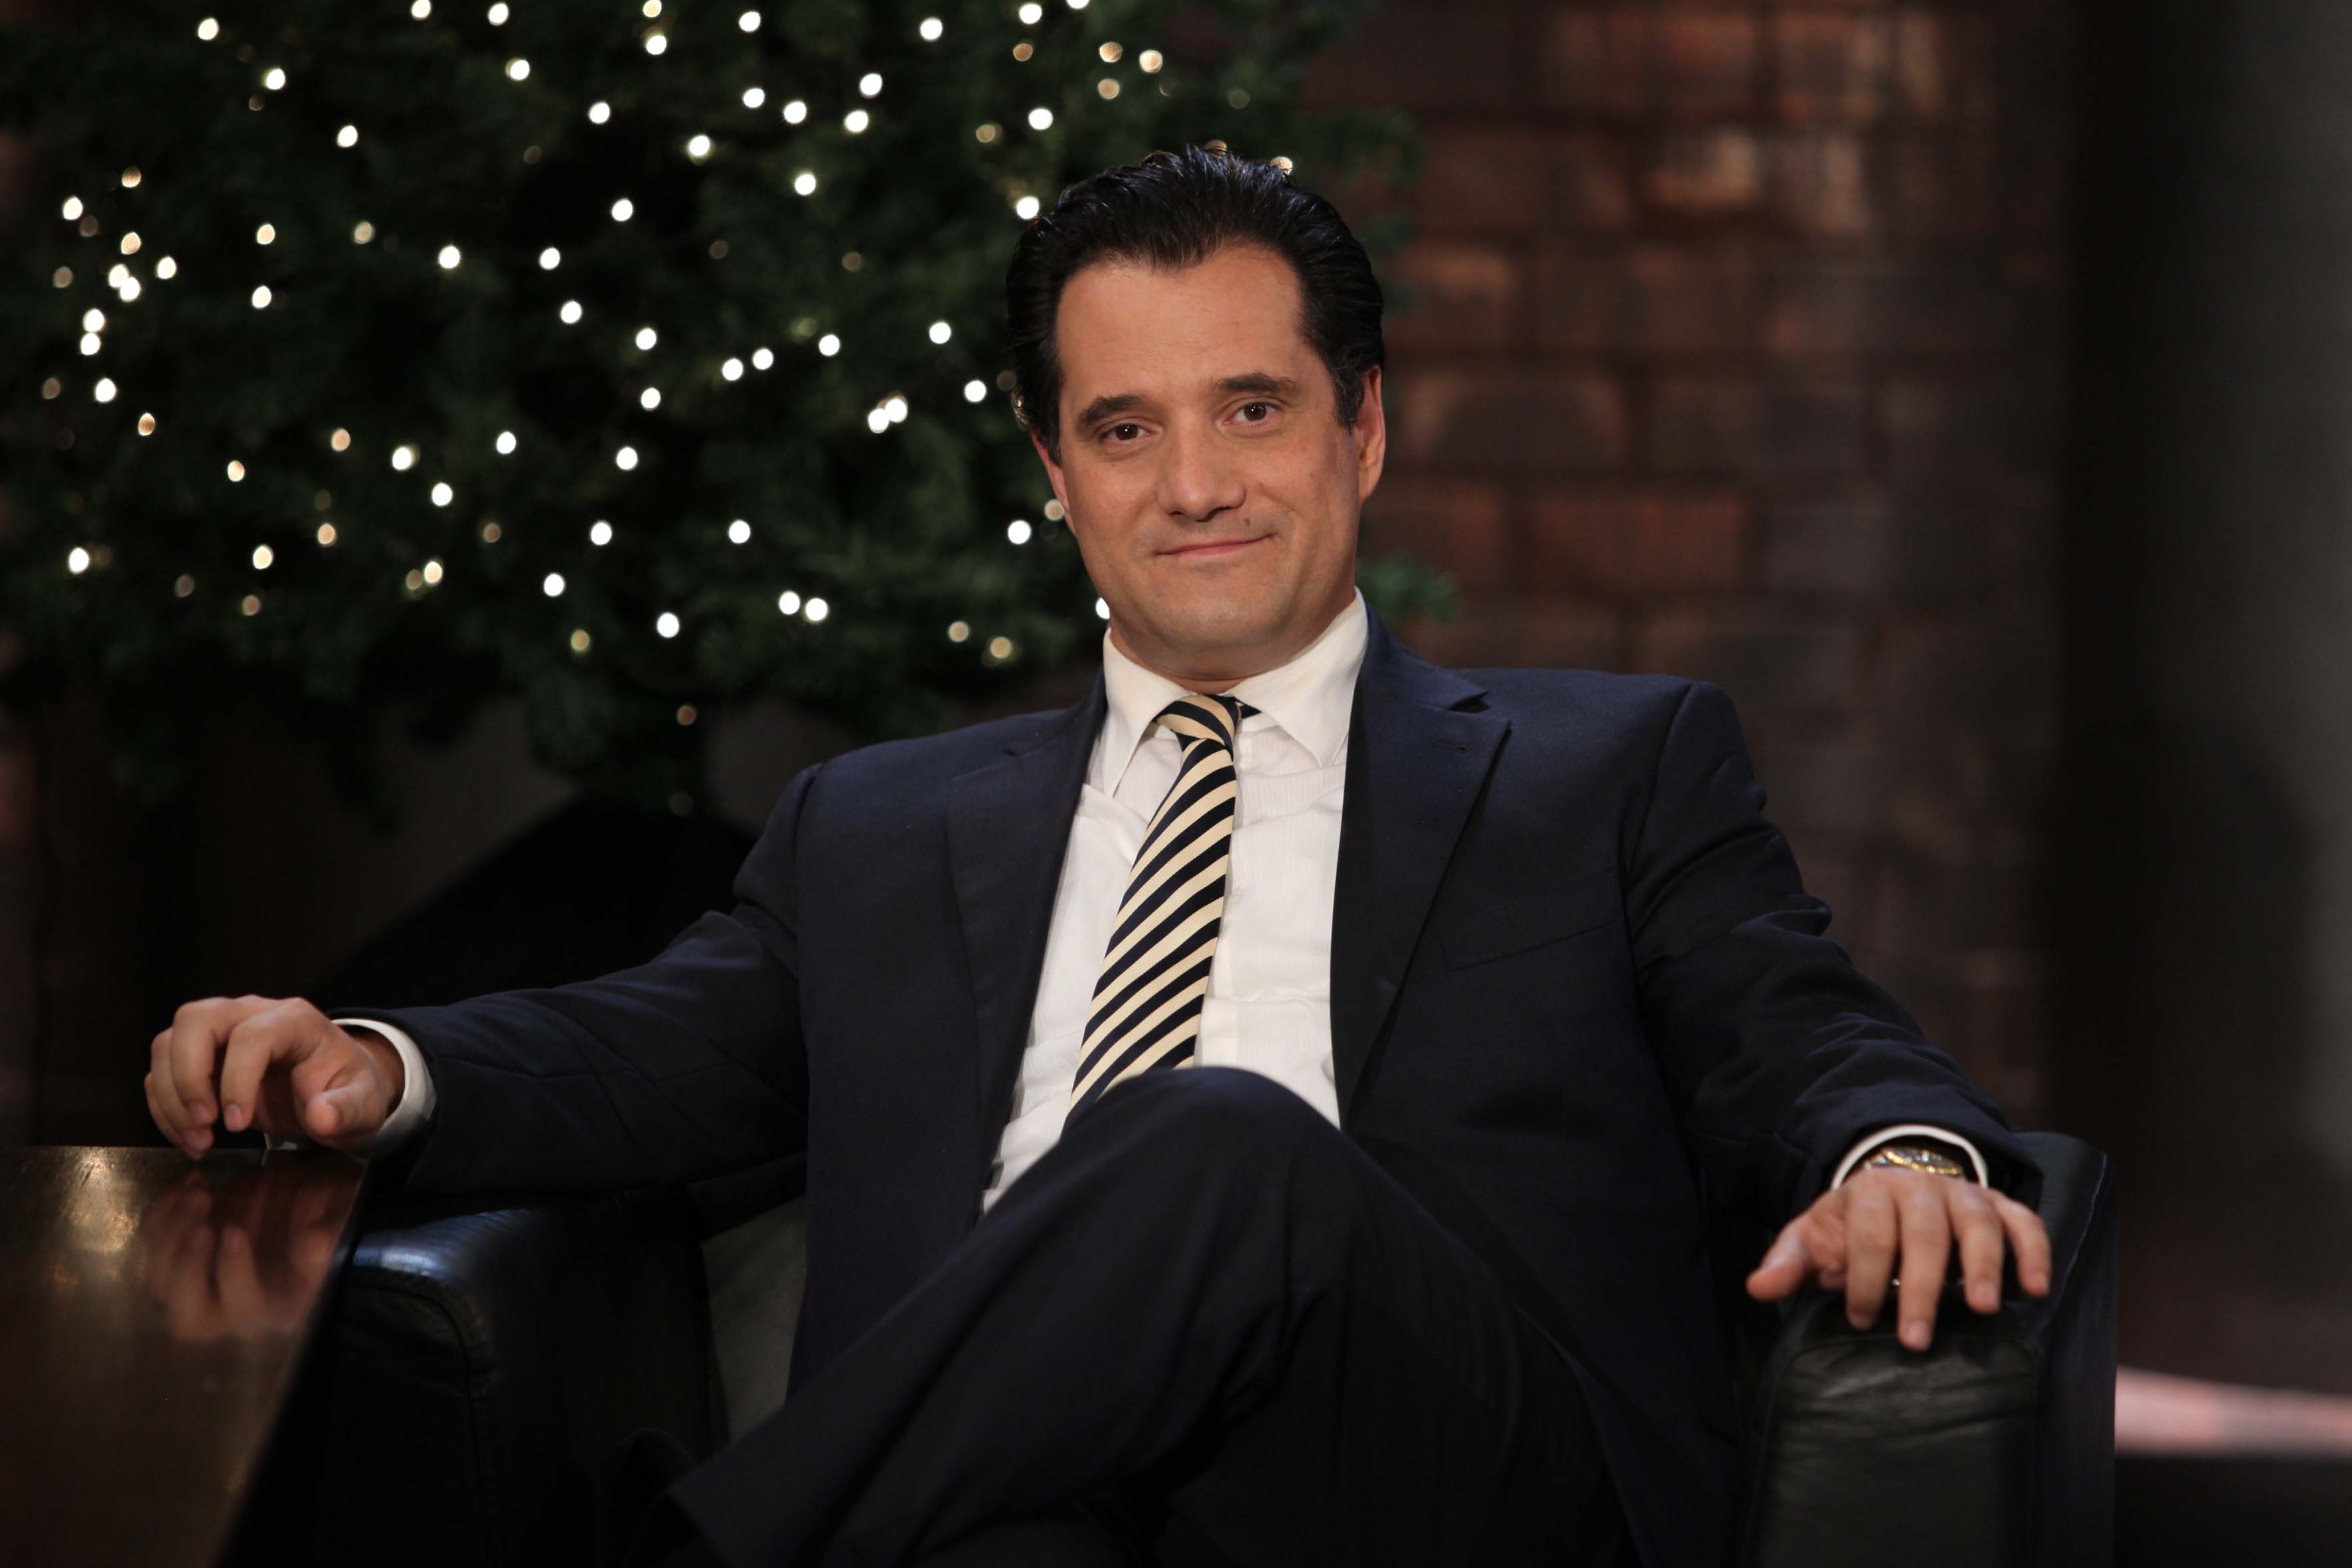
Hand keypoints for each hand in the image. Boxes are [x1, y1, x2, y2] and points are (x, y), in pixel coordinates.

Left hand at [139, 1159, 350, 1340]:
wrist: (310, 1199)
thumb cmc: (330, 1212)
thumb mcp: (341, 1219)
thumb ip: (333, 1234)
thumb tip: (314, 1244)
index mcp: (275, 1307)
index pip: (241, 1310)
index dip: (232, 1274)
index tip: (235, 1230)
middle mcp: (231, 1308)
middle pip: (186, 1312)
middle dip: (187, 1262)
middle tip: (203, 1210)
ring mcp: (202, 1283)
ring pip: (162, 1278)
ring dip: (172, 1230)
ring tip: (199, 1190)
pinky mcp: (182, 1254)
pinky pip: (156, 1242)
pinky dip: (165, 1209)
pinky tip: (195, 1179)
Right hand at [145, 995, 403, 1158]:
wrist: (335, 1093)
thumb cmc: (346, 1091)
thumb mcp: (363, 1104)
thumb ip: (347, 1108)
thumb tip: (321, 1116)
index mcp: (295, 1020)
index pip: (252, 1035)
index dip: (237, 1079)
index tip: (237, 1125)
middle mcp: (252, 1014)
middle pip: (196, 1020)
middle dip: (188, 1075)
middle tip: (205, 1123)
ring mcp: (221, 1031)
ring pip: (169, 1042)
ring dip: (170, 1096)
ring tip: (198, 1139)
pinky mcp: (201, 1056)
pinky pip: (162, 1071)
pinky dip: (165, 1106)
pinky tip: (189, 1137)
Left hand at [1744, 1167, 2052, 1349]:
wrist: (1894, 1189)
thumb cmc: (1852, 1227)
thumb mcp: (1813, 1238)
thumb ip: (1789, 1263)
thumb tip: (1757, 1289)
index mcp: (1870, 1191)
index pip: (1870, 1235)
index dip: (1864, 1279)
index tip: (1858, 1319)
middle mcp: (1922, 1187)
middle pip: (1925, 1235)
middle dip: (1920, 1288)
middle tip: (1916, 1339)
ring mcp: (1965, 1195)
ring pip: (1978, 1225)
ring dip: (1983, 1266)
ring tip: (1982, 1309)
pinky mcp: (2000, 1207)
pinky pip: (2024, 1222)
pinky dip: (2033, 1251)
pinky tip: (2035, 1289)